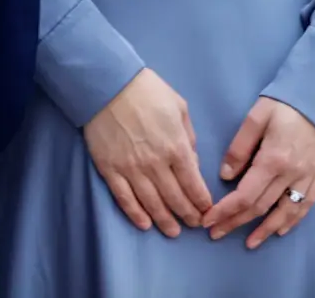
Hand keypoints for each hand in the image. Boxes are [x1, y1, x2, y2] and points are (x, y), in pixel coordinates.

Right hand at [84, 69, 212, 237]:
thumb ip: (189, 136)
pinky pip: (124, 198)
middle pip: (175, 198)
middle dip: (188, 215)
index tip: (207, 211)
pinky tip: (144, 224)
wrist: (107, 82)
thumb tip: (193, 162)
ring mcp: (131, 168)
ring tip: (173, 231)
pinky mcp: (110, 169)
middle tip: (194, 224)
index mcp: (176, 146)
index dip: (202, 202)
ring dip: (165, 220)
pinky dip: (135, 214)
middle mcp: (156, 163)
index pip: (194, 184)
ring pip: (152, 204)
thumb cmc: (147, 90)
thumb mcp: (179, 106)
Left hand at [202, 97, 314, 247]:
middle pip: (260, 207)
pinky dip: (292, 221)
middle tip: (216, 233)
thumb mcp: (255, 118)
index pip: (245, 195)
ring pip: (284, 213)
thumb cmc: (283, 105)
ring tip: (248, 242)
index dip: (226, 210)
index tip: (208, 220)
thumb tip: (225, 176)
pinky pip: (304, 207)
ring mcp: (306, 179)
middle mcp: (290, 175)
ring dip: (265, 230)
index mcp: (272, 160)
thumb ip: (239, 148)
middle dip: (236, 222)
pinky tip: (280, 230)